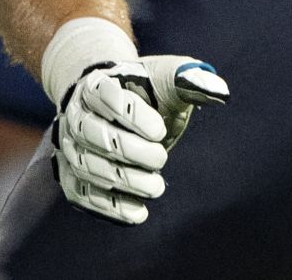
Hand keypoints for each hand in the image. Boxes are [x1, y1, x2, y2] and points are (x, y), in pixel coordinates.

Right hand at [52, 54, 228, 224]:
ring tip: (156, 187)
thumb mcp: (168, 78)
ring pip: (87, 166)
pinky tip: (138, 212)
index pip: (106, 96)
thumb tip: (221, 91)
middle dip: (129, 150)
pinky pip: (83, 194)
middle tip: (161, 158)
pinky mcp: (73, 176)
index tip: (160, 130)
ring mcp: (71, 146)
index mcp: (98, 84)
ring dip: (123, 180)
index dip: (132, 116)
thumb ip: (191, 80)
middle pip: (93, 133)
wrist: (117, 106)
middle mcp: (76, 114)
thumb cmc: (147, 91)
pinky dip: (108, 207)